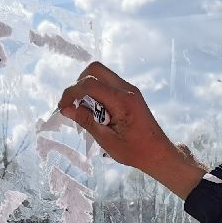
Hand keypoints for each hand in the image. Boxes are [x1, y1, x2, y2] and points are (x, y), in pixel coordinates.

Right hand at [58, 62, 208, 197]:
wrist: (159, 152)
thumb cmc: (135, 151)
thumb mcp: (107, 140)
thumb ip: (87, 121)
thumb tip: (66, 109)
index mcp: (123, 101)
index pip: (90, 84)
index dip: (71, 92)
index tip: (63, 108)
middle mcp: (127, 89)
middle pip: (95, 70)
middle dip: (78, 84)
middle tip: (73, 104)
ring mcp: (130, 89)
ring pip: (102, 74)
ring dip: (88, 87)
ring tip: (84, 110)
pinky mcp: (130, 93)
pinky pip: (109, 83)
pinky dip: (97, 91)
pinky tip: (95, 110)